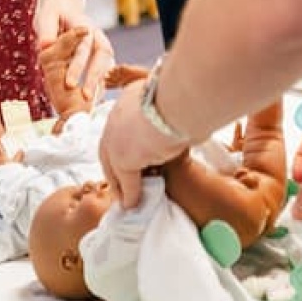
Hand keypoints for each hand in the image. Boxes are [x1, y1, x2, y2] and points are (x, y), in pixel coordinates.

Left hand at [34, 0, 113, 100]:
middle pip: (100, 57)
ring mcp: (100, 43)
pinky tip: (97, 98)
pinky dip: (103, 81)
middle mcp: (96, 34)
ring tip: (92, 102)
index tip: (69, 84)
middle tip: (84, 97)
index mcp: (83, 25)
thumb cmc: (54, 12)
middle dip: (93, 78)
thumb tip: (45, 45)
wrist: (65, 4)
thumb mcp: (46, 15)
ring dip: (100, 82)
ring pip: (106, 63)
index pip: (82, 48)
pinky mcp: (100, 53)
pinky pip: (106, 68)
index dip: (77, 66)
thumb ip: (46, 30)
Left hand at [98, 70, 189, 207]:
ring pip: (114, 164)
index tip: (132, 155)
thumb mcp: (178, 105)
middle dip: (115, 166)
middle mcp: (119, 114)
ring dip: (120, 182)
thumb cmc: (188, 97)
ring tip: (127, 197)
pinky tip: (133, 204)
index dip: (125, 142)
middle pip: (110, 146)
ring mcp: (117, 137)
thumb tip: (191, 128)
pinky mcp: (123, 157)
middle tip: (120, 183)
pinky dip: (130, 194)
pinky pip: (126, 180)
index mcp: (133, 97)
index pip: (122, 124)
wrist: (181, 100)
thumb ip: (175, 117)